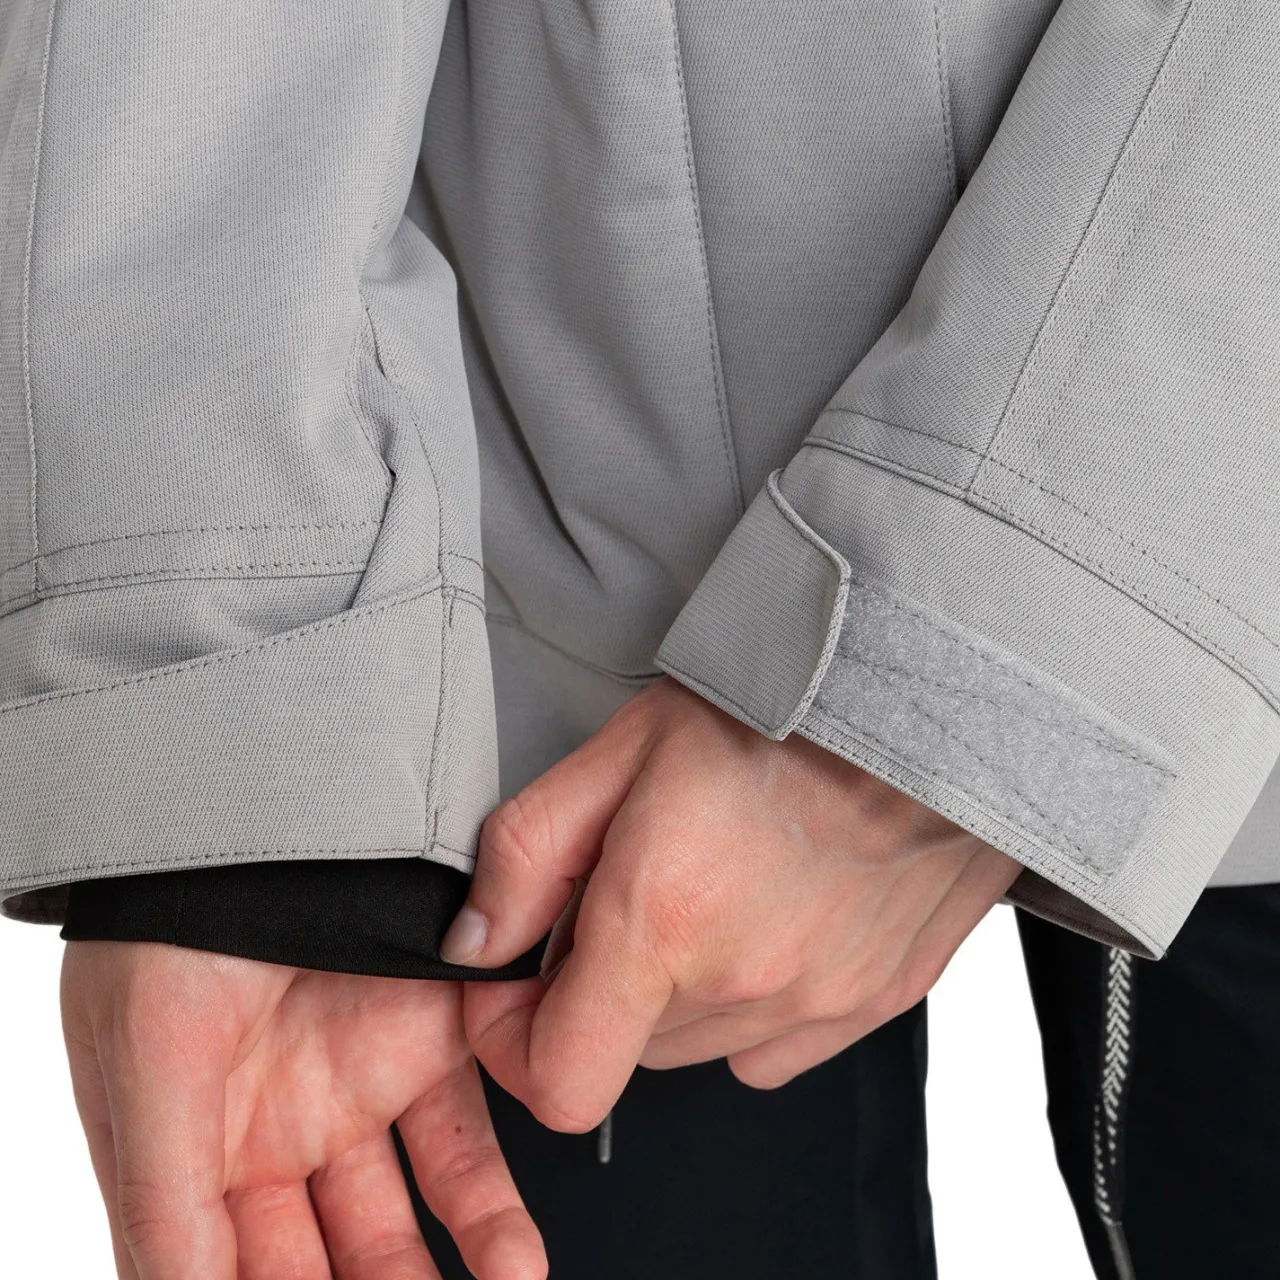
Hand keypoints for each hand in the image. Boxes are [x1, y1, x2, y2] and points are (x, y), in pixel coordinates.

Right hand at [61, 942, 546, 1279]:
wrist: (260, 815)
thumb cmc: (174, 926)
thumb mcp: (150, 1070)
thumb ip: (166, 1203)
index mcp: (193, 1150)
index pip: (230, 1272)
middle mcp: (275, 1131)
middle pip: (320, 1263)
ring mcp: (355, 1090)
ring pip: (398, 1222)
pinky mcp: (428, 1045)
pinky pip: (465, 1146)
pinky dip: (491, 1215)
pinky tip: (510, 1263)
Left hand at [441, 678, 1019, 1130]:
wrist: (922, 694)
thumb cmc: (776, 705)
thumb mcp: (621, 749)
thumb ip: (527, 856)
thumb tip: (476, 946)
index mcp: (664, 921)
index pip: (559, 1082)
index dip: (516, 1043)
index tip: (521, 986)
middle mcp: (745, 983)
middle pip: (629, 1054)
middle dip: (604, 990)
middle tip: (629, 893)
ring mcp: (821, 1001)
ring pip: (702, 1048)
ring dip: (680, 994)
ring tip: (711, 890)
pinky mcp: (877, 1000)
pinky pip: (779, 1046)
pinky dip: (754, 1004)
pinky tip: (769, 919)